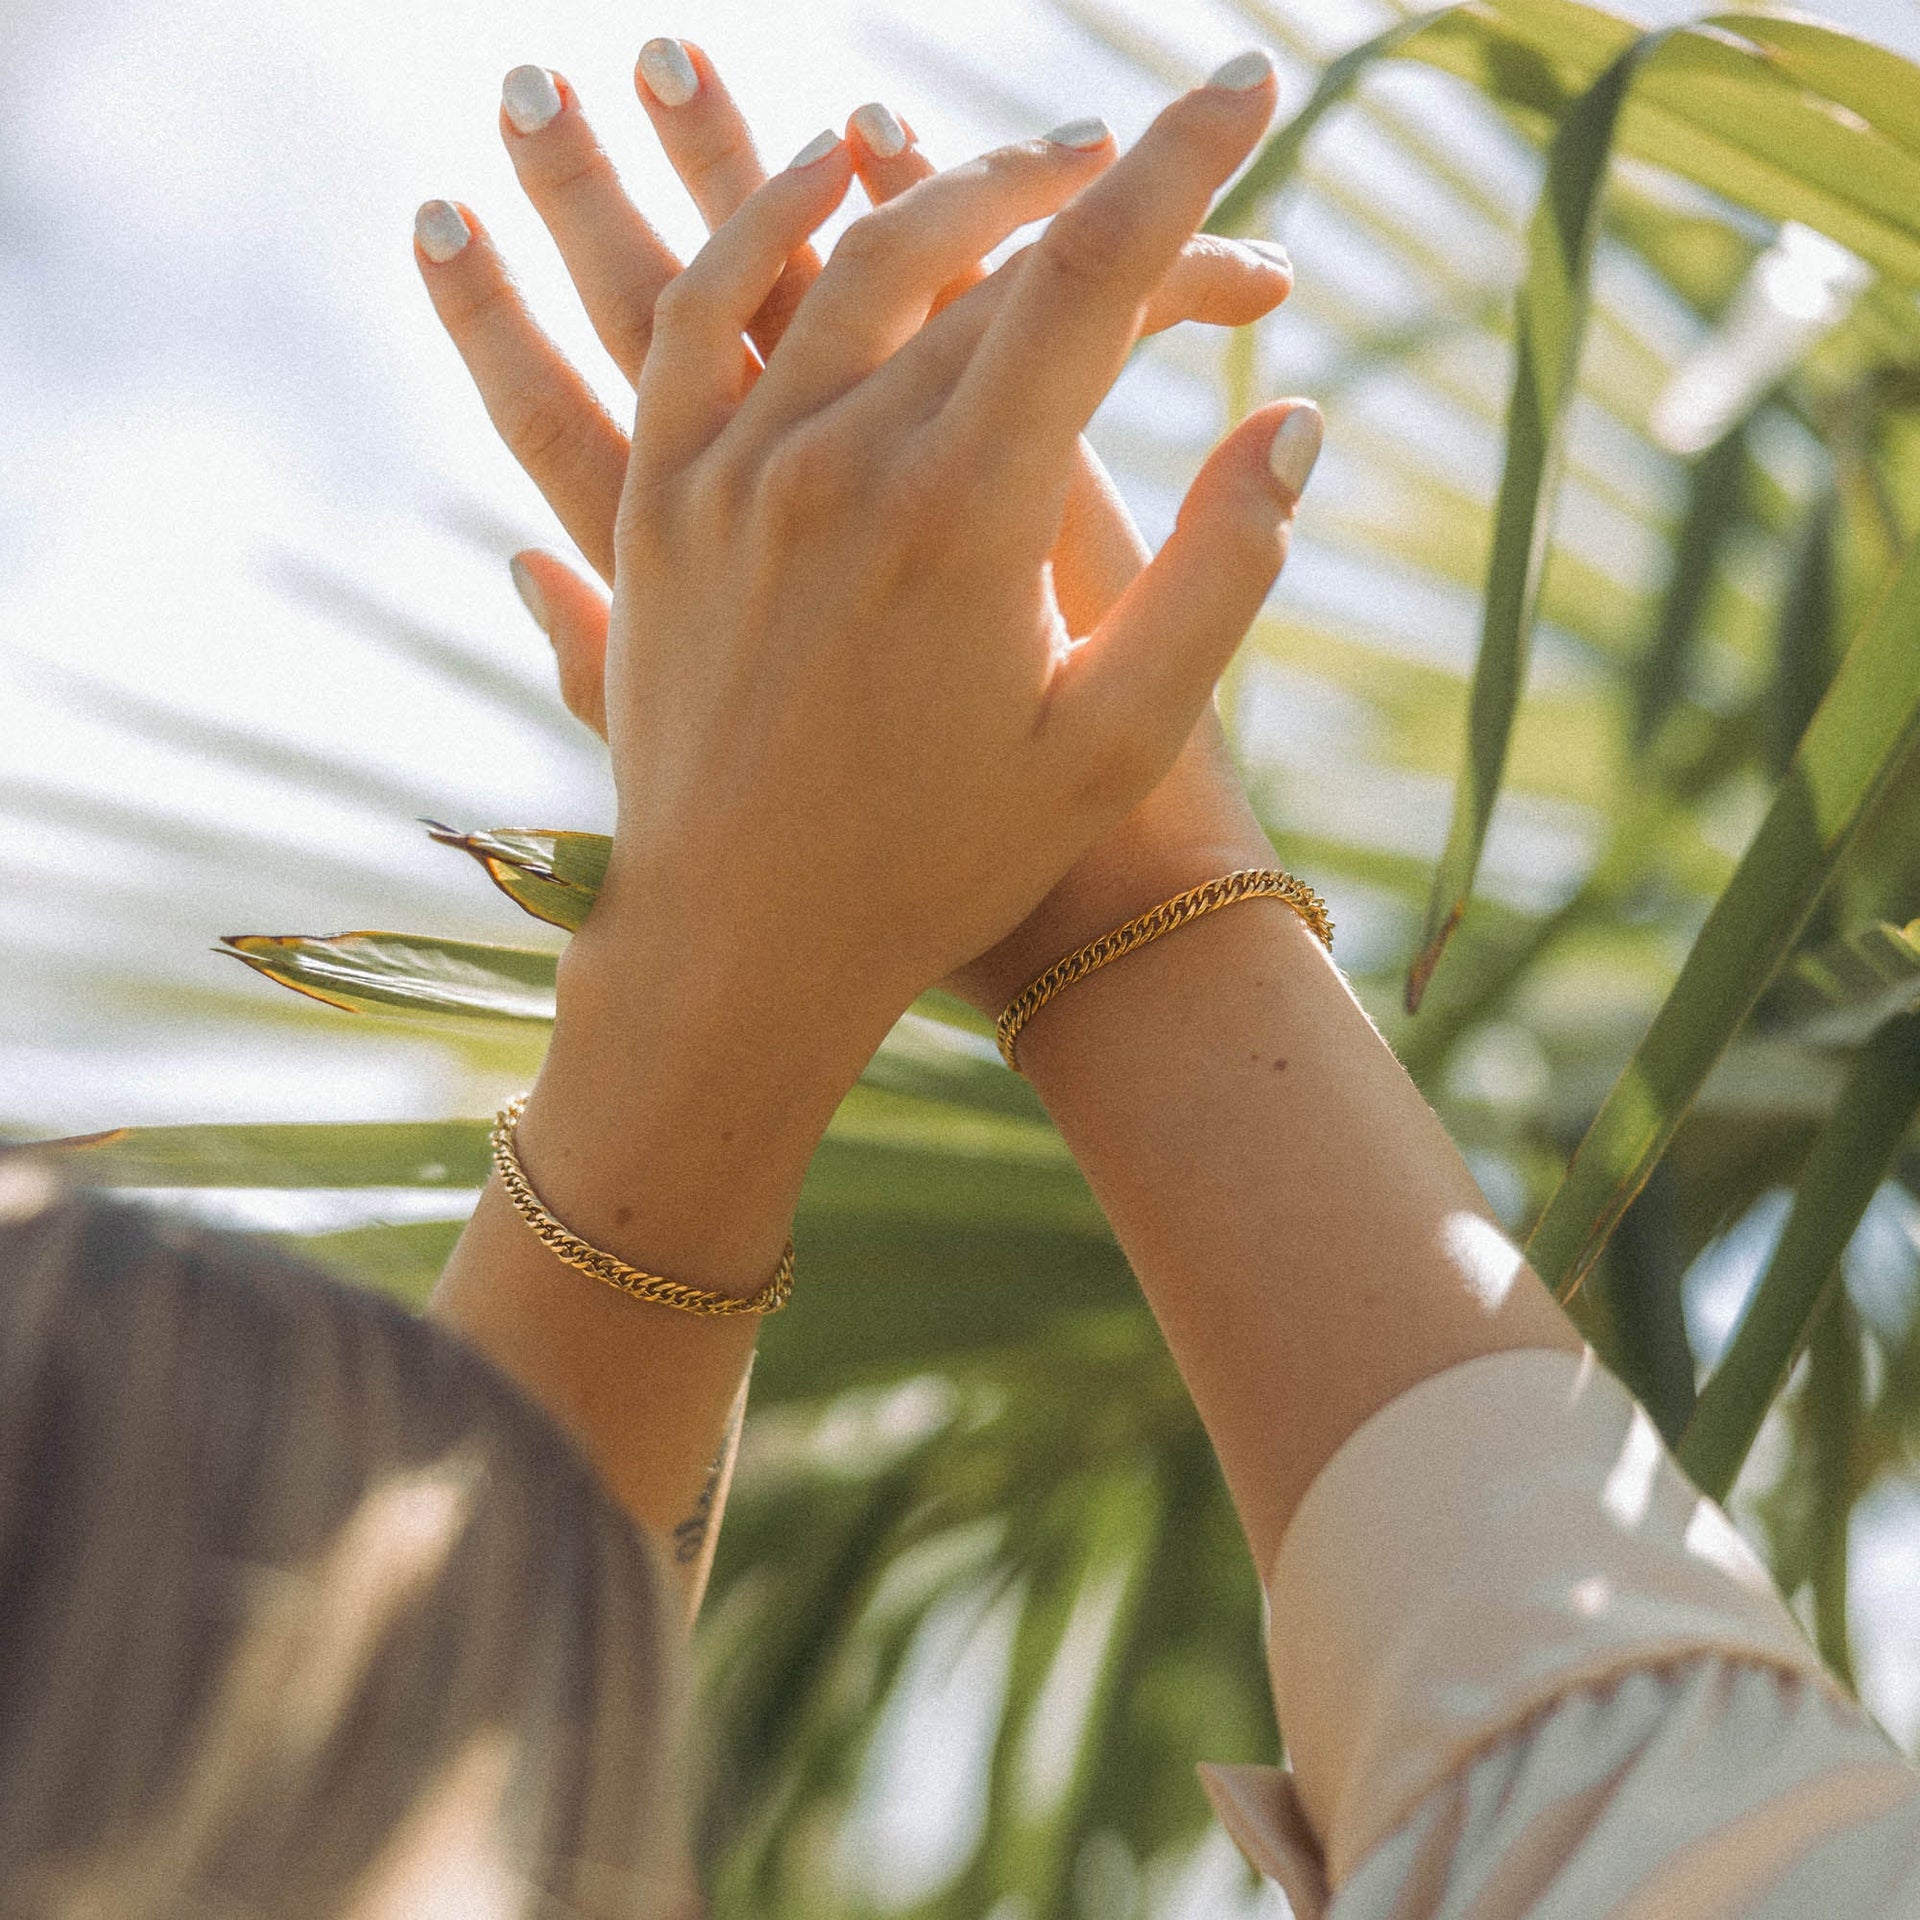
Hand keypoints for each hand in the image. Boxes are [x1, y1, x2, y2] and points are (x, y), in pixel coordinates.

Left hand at [415, 44, 1306, 1011]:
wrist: (744, 946)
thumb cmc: (946, 864)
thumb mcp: (1117, 744)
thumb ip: (1220, 575)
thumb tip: (1291, 418)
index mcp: (966, 521)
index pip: (1089, 280)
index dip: (1181, 168)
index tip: (1244, 86)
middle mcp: (836, 467)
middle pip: (972, 252)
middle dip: (1081, 182)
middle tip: (1148, 152)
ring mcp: (729, 476)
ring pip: (838, 256)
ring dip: (939, 182)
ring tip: (1023, 161)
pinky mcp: (658, 502)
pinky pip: (696, 311)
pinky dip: (758, 223)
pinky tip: (819, 176)